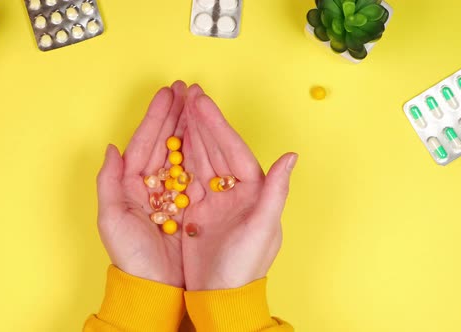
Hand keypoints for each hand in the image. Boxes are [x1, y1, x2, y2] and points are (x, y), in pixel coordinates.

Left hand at [96, 81, 187, 287]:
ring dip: (188, 128)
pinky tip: (207, 136)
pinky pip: (193, 173)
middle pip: (163, 141)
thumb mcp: (111, 218)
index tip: (168, 95)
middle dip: (174, 115)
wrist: (154, 286)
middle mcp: (149, 184)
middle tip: (186, 90)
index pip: (143, 142)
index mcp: (129, 183)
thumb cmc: (130, 255)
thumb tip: (112, 149)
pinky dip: (200, 153)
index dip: (156, 118)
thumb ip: (108, 181)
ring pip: (179, 152)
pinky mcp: (187, 204)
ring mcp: (169, 192)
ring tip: (197, 104)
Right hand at [181, 85, 297, 290]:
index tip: (200, 100)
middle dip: (200, 120)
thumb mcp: (264, 228)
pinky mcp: (195, 209)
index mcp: (254, 189)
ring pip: (199, 157)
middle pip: (215, 147)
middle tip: (185, 93)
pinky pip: (185, 176)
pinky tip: (168, 141)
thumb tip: (291, 156)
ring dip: (188, 132)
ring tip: (176, 107)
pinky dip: (177, 157)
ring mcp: (213, 198)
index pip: (232, 148)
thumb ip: (276, 191)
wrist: (220, 295)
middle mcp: (234, 189)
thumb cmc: (245, 265)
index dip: (216, 123)